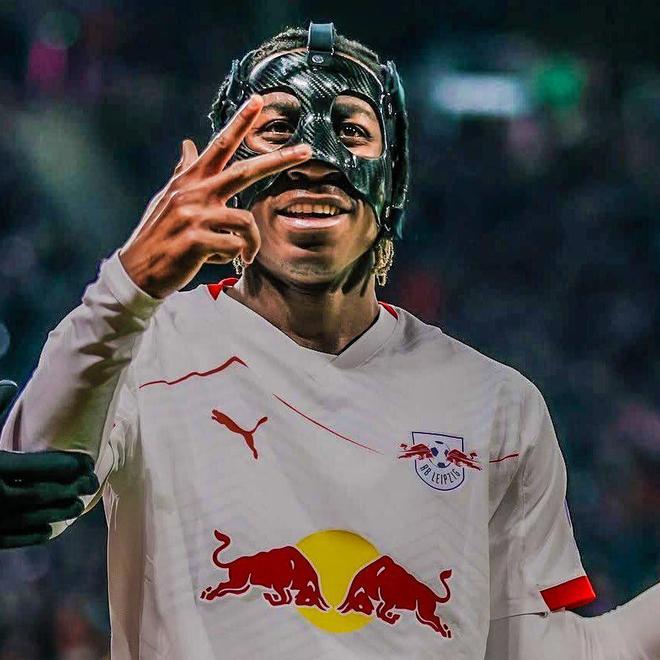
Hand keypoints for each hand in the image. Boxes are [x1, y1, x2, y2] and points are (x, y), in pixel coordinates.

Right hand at [1, 380, 99, 548]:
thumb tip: (9, 384)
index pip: (40, 467)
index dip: (68, 465)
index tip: (87, 462)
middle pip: (42, 494)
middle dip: (70, 489)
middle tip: (92, 483)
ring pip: (31, 519)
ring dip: (58, 513)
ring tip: (79, 506)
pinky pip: (10, 540)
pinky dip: (32, 535)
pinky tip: (49, 529)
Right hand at [119, 94, 311, 298]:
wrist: (137, 270)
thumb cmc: (157, 235)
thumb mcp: (167, 198)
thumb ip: (182, 171)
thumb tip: (188, 144)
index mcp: (189, 181)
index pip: (219, 145)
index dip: (239, 122)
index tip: (259, 100)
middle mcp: (194, 192)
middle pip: (245, 171)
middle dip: (278, 159)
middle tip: (307, 150)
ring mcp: (194, 215)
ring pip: (246, 221)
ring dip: (250, 243)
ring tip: (242, 256)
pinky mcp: (196, 241)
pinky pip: (235, 247)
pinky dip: (233, 257)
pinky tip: (218, 260)